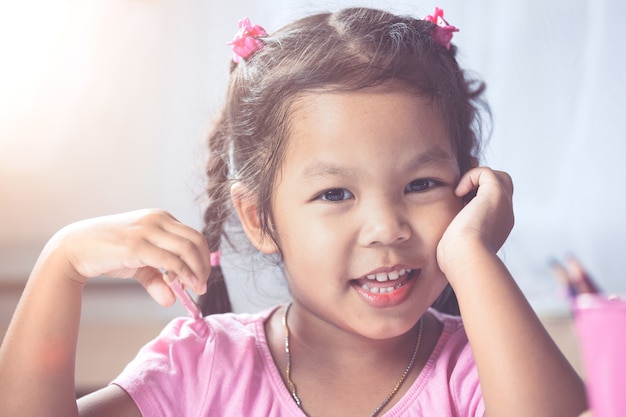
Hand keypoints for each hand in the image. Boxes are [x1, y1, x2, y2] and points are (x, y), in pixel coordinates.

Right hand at [51, 209, 209, 305]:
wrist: (75, 247)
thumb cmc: (108, 253)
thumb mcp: (138, 265)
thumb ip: (156, 279)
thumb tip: (171, 300)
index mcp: (161, 218)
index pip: (194, 236)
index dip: (203, 258)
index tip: (202, 279)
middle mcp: (158, 219)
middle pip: (196, 241)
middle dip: (203, 266)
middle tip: (202, 287)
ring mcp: (147, 230)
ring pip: (187, 249)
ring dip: (195, 272)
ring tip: (194, 289)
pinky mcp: (137, 245)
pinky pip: (169, 260)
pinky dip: (181, 274)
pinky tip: (180, 287)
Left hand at [437, 167, 513, 273]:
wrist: (466, 258)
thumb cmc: (456, 259)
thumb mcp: (456, 246)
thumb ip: (456, 236)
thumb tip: (447, 233)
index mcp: (497, 228)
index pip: (493, 205)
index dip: (476, 198)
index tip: (458, 205)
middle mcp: (504, 216)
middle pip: (503, 188)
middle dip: (481, 185)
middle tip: (460, 193)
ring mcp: (503, 205)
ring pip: (499, 178)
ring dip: (477, 180)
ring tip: (460, 193)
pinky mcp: (496, 194)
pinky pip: (486, 172)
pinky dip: (470, 177)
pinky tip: (458, 193)